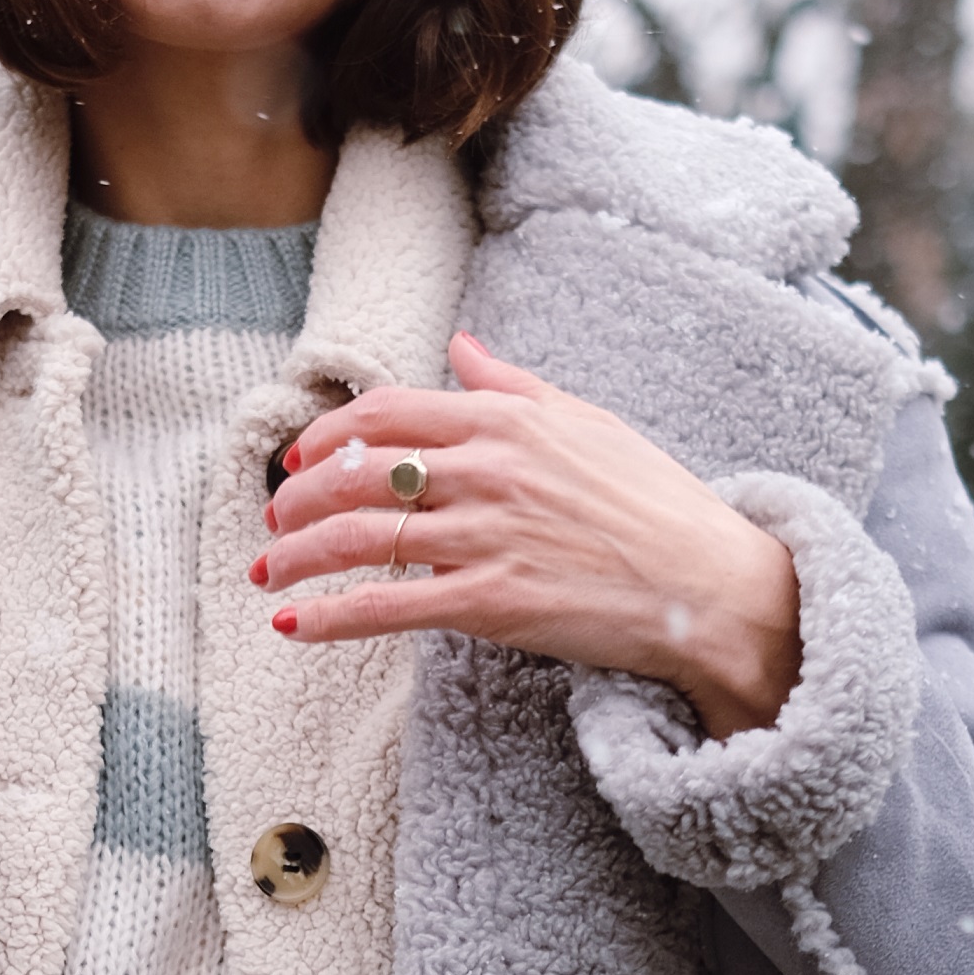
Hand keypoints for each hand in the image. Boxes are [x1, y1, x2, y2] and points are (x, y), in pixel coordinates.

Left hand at [251, 333, 803, 739]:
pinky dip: (329, 618)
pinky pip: (388, 606)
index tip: (299, 459)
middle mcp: (486, 471)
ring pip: (358, 538)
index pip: (387, 412)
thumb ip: (512, 386)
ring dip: (295, 557)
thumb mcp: (587, 424)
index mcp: (506, 422)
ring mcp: (485, 536)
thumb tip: (461, 347)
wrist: (708, 584)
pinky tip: (294, 627)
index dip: (328, 436)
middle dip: (296, 499)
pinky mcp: (491, 602)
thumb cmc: (654, 505)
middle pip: (357, 473)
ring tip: (265, 574)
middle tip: (271, 520)